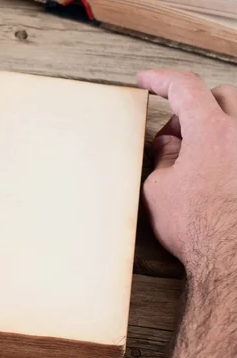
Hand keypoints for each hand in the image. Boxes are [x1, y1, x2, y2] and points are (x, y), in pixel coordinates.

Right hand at [138, 69, 236, 280]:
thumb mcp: (159, 189)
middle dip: (191, 108)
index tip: (146, 80)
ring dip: (215, 124)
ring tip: (195, 154)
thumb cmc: (198, 229)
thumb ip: (163, 158)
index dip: (161, 78)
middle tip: (172, 136)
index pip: (185, 86)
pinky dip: (227, 147)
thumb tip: (169, 145)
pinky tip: (216, 170)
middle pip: (220, 95)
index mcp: (212, 132)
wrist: (230, 261)